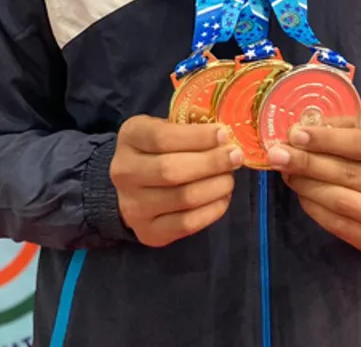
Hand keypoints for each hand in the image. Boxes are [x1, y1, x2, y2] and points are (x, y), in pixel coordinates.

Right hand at [110, 116, 243, 247]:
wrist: (130, 187)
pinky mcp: (148, 232)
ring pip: (182, 198)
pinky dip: (211, 210)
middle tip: (235, 157)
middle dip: (211, 163)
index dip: (197, 137)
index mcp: (129, 137)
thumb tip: (225, 137)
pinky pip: (186, 224)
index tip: (224, 135)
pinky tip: (222, 197)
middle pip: (171, 170)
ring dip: (215, 187)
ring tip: (229, 177)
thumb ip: (188, 129)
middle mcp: (124, 172)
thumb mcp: (163, 127)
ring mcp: (133, 206)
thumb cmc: (156, 149)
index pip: (162, 138)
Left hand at [267, 126, 360, 253]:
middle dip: (307, 162)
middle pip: (348, 173)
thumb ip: (345, 133)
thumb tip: (304, 130)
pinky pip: (335, 223)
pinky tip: (300, 192)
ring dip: (306, 184)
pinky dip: (312, 206)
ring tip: (286, 172)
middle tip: (278, 154)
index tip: (296, 134)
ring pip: (339, 200)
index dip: (326, 139)